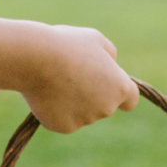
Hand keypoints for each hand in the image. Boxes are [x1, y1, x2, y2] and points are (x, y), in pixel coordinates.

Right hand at [20, 24, 139, 133]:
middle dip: (90, 94)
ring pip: (81, 112)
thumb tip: (109, 64)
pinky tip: (45, 92)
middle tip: (70, 74)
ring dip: (72, 100)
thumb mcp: (95, 39)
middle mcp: (106, 108)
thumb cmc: (67, 45)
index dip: (119, 93)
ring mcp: (85, 120)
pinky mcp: (63, 127)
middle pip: (102, 105)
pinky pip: (61, 118)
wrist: (36, 59)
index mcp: (119, 87)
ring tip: (54, 78)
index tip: (108, 86)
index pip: (130, 100)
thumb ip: (109, 54)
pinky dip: (54, 109)